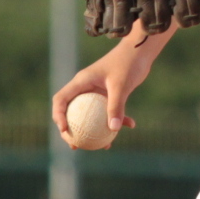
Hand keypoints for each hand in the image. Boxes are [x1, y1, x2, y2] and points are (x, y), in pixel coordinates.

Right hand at [50, 25, 169, 141]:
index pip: (61, 100)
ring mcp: (97, 91)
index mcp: (81, 82)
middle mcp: (86, 86)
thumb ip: (116, 106)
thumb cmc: (128, 63)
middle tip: (75, 145)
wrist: (141, 51)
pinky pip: (109, 110)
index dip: (58, 116)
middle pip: (71, 111)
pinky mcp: (110, 93)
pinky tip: (130, 126)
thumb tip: (113, 130)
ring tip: (101, 147)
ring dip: (94, 130)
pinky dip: (117, 118)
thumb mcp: (121, 85)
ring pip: (90, 114)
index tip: (65, 131)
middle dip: (70, 130)